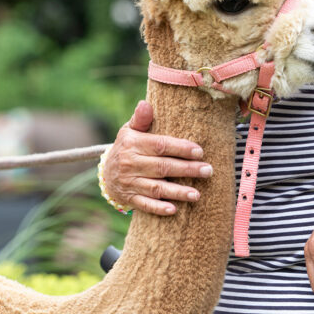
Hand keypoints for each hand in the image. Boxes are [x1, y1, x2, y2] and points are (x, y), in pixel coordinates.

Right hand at [102, 100, 211, 215]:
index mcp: (132, 144)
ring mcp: (129, 182)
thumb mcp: (130, 131)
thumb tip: (145, 104)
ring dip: (177, 192)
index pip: (160, 146)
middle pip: (162, 167)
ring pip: (156, 188)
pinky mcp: (129, 198)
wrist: (105, 173)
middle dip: (186, 169)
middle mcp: (130, 164)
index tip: (199, 151)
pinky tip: (173, 209)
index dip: (180, 148)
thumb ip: (141, 119)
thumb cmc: (127, 147)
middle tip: (208, 171)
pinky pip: (144, 205)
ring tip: (197, 194)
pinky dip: (158, 208)